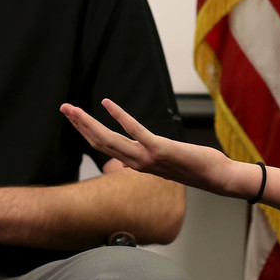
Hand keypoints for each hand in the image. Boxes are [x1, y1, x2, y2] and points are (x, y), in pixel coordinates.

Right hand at [60, 99, 237, 194]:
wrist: (216, 177)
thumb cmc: (194, 167)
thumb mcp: (166, 161)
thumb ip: (149, 154)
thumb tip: (140, 147)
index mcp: (136, 164)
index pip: (104, 148)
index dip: (86, 132)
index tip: (74, 117)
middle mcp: (136, 163)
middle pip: (99, 143)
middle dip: (79, 125)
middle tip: (63, 108)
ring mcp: (146, 158)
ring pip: (109, 140)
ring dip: (88, 123)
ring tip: (73, 109)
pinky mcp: (159, 149)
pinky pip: (135, 130)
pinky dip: (119, 116)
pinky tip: (107, 102)